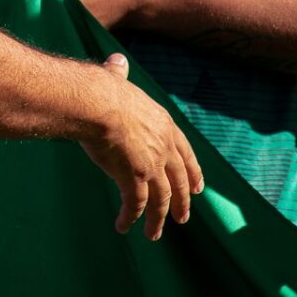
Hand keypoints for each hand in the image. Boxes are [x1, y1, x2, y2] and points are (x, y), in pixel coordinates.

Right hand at [75, 55, 202, 238]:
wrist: (97, 104)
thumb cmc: (103, 91)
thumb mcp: (118, 81)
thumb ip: (119, 74)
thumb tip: (116, 62)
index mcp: (164, 125)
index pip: (186, 153)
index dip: (193, 172)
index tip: (199, 187)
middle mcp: (164, 147)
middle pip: (180, 181)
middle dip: (182, 201)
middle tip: (183, 217)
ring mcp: (152, 165)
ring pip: (161, 199)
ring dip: (159, 219)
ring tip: (154, 234)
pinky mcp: (135, 179)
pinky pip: (135, 205)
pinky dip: (131, 218)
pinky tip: (123, 227)